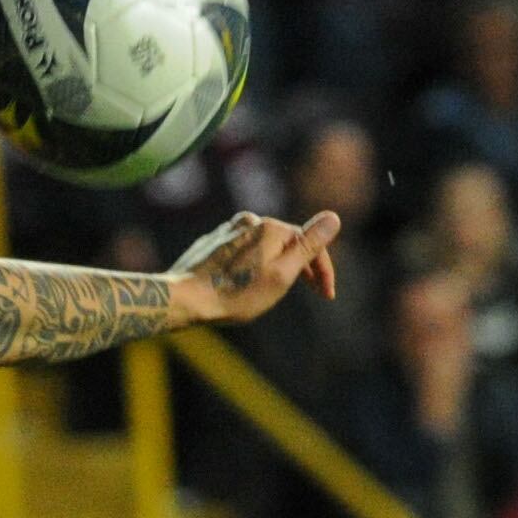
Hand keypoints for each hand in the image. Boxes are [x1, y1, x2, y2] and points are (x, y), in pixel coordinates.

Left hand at [164, 209, 341, 326]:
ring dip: (277, 265)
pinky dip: (253, 265)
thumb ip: (308, 246)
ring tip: (276, 290)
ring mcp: (228, 230)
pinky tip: (248, 284)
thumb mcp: (282, 274)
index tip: (327, 294)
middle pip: (287, 242)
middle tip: (313, 291)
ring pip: (265, 246)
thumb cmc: (235, 294)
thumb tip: (333, 218)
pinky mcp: (212, 241)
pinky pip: (243, 251)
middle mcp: (250, 221)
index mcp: (271, 227)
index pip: (309, 243)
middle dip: (302, 266)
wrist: (184, 299)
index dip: (323, 269)